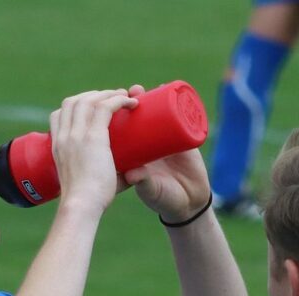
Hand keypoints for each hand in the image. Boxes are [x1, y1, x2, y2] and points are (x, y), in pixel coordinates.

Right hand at [50, 89, 137, 216]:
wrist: (81, 205)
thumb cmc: (88, 201)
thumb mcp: (91, 183)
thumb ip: (111, 175)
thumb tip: (133, 173)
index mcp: (57, 147)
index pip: (58, 115)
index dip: (75, 106)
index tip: (93, 108)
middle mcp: (64, 137)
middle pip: (72, 101)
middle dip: (93, 95)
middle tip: (112, 99)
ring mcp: (77, 135)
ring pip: (89, 100)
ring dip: (107, 94)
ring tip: (124, 96)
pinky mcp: (93, 137)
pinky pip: (105, 107)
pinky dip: (118, 100)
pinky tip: (130, 103)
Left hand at [121, 85, 210, 222]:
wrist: (189, 203)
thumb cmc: (164, 198)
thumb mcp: (150, 189)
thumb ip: (142, 182)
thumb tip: (132, 173)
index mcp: (135, 154)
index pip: (123, 131)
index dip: (116, 117)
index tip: (110, 105)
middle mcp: (148, 143)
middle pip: (138, 117)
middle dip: (131, 101)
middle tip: (129, 92)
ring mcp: (166, 139)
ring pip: (158, 113)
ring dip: (150, 98)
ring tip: (142, 90)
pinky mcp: (185, 137)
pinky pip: (180, 116)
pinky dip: (176, 104)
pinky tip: (170, 92)